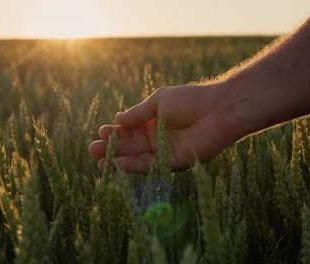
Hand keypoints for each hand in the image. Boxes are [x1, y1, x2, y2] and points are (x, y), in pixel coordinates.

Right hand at [88, 83, 249, 172]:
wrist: (217, 110)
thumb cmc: (189, 100)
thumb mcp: (158, 102)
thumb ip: (137, 114)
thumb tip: (117, 119)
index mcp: (155, 121)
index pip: (130, 129)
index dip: (115, 132)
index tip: (100, 132)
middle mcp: (159, 138)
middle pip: (131, 145)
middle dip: (112, 148)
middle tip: (93, 150)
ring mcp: (166, 151)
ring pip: (138, 158)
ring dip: (118, 160)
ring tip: (99, 162)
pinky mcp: (174, 163)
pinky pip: (151, 166)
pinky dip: (134, 166)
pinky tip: (118, 164)